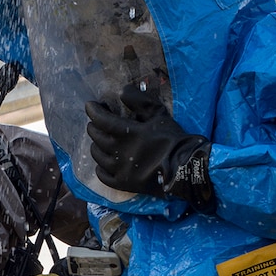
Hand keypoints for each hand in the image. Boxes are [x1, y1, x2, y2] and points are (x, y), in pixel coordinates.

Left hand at [85, 83, 213, 208]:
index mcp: (128, 133)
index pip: (102, 120)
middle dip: (93, 127)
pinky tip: (102, 163)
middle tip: (94, 122)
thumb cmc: (172, 138)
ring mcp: (120, 170)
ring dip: (95, 146)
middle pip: (97, 137)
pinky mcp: (123, 184)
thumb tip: (121, 91)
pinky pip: (103, 176)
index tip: (90, 105)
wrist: (185, 168)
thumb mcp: (158, 114)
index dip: (93, 111)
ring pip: (98, 156)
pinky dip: (99, 168)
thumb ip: (140, 101)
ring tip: (98, 141)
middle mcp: (120, 152)